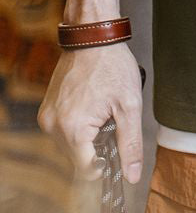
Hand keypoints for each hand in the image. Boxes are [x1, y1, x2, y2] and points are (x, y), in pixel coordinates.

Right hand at [37, 41, 143, 182]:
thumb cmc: (112, 66)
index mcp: (73, 129)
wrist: (93, 37)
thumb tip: (132, 176)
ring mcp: (47, 117)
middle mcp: (53, 126)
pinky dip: (79, 126)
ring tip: (102, 111)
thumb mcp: (130, 106)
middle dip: (98, 147)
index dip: (106, 165)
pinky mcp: (46, 110)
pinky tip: (91, 106)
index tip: (118, 148)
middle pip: (78, 159)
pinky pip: (63, 131)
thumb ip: (130, 144)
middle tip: (112, 120)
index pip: (87, 171)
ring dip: (88, 137)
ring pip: (71, 146)